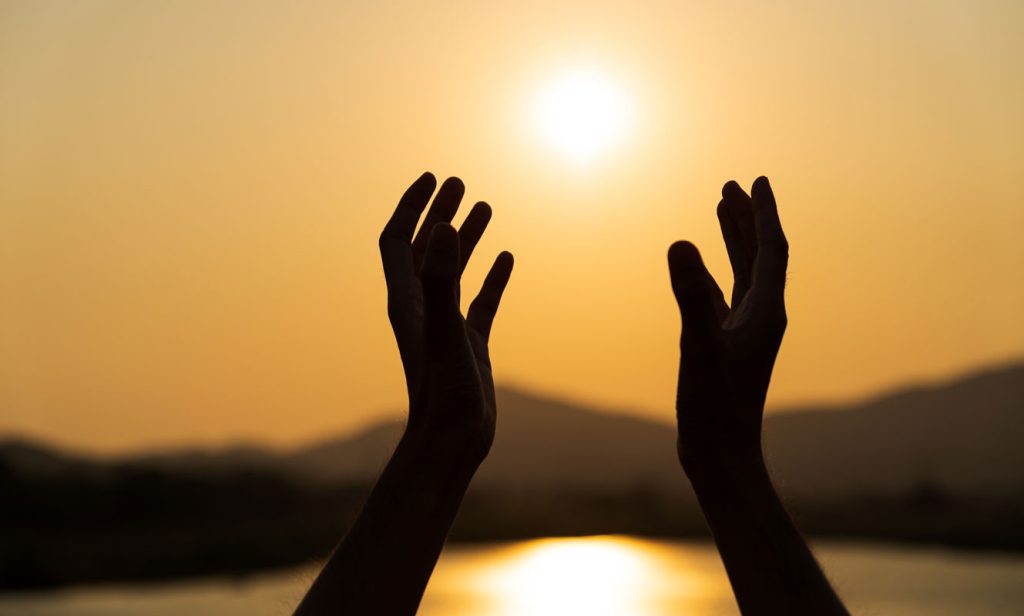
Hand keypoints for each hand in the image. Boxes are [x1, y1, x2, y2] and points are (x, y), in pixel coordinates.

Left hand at [378, 172, 512, 467]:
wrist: (452, 445)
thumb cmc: (444, 396)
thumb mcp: (445, 332)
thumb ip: (441, 280)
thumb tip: (440, 227)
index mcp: (408, 302)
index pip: (396, 242)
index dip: (410, 208)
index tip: (432, 179)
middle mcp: (423, 310)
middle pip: (424, 250)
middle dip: (438, 214)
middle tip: (459, 184)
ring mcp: (446, 327)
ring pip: (453, 272)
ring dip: (465, 238)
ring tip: (486, 206)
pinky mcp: (469, 345)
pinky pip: (480, 302)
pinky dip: (491, 277)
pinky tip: (507, 258)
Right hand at [668, 176, 787, 476]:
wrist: (722, 455)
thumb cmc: (716, 407)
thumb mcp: (700, 346)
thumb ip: (690, 294)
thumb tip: (679, 243)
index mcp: (767, 312)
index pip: (771, 250)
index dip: (763, 213)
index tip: (756, 180)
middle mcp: (763, 317)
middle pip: (760, 256)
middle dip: (747, 219)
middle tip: (732, 185)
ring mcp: (746, 332)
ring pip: (743, 274)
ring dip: (733, 240)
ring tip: (719, 209)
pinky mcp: (728, 347)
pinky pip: (724, 297)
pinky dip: (714, 274)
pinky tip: (699, 267)